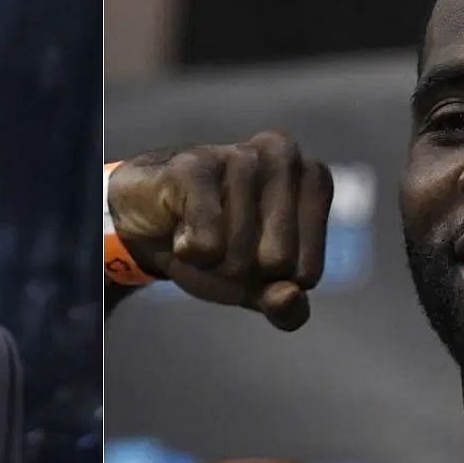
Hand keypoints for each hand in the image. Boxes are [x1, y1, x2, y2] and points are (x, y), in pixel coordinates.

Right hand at [108, 131, 330, 329]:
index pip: (307, 273)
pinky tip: (178, 229)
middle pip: (278, 262)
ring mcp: (240, 156)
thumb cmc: (215, 248)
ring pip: (240, 255)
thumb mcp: (257, 287)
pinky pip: (207, 243)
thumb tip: (289, 296)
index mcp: (313, 180)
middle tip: (220, 243)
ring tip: (197, 232)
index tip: (250, 252)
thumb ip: (286, 306)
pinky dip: (189, 254)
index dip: (270, 281)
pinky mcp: (195, 167)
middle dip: (241, 270)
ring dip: (211, 262)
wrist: (149, 226)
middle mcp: (284, 156)